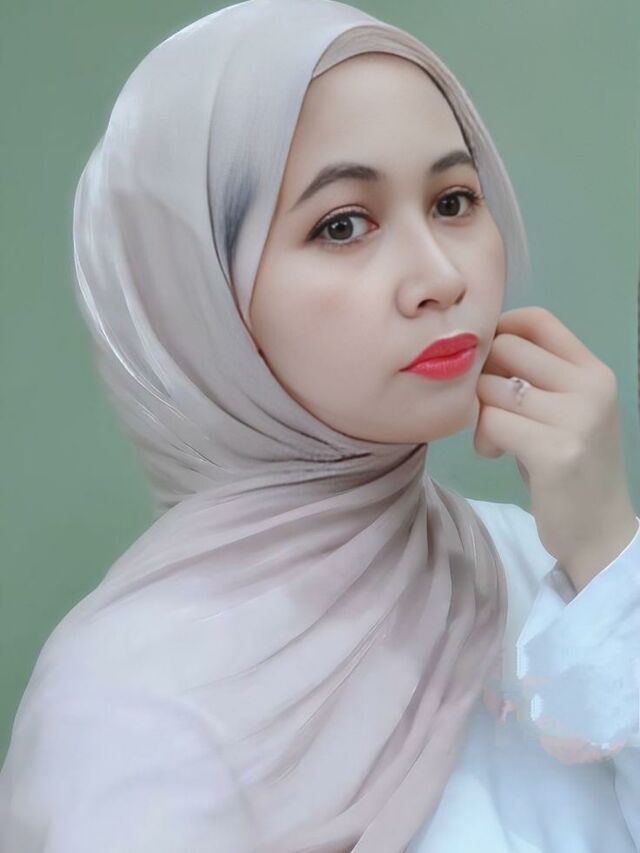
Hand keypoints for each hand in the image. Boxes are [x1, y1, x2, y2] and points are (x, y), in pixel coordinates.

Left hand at [473, 306, 637, 592]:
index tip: (488, 365)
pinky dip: (483, 438)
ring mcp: (576, 418)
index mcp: (593, 371)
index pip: (537, 320)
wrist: (598, 532)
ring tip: (494, 439)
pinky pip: (491, 421)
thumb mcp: (564, 412)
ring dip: (478, 414)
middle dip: (482, 377)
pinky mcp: (555, 450)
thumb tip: (480, 348)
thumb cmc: (571, 468)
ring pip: (490, 387)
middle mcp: (590, 387)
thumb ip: (536, 378)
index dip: (500, 331)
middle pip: (506, 348)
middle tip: (488, 410)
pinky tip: (495, 454)